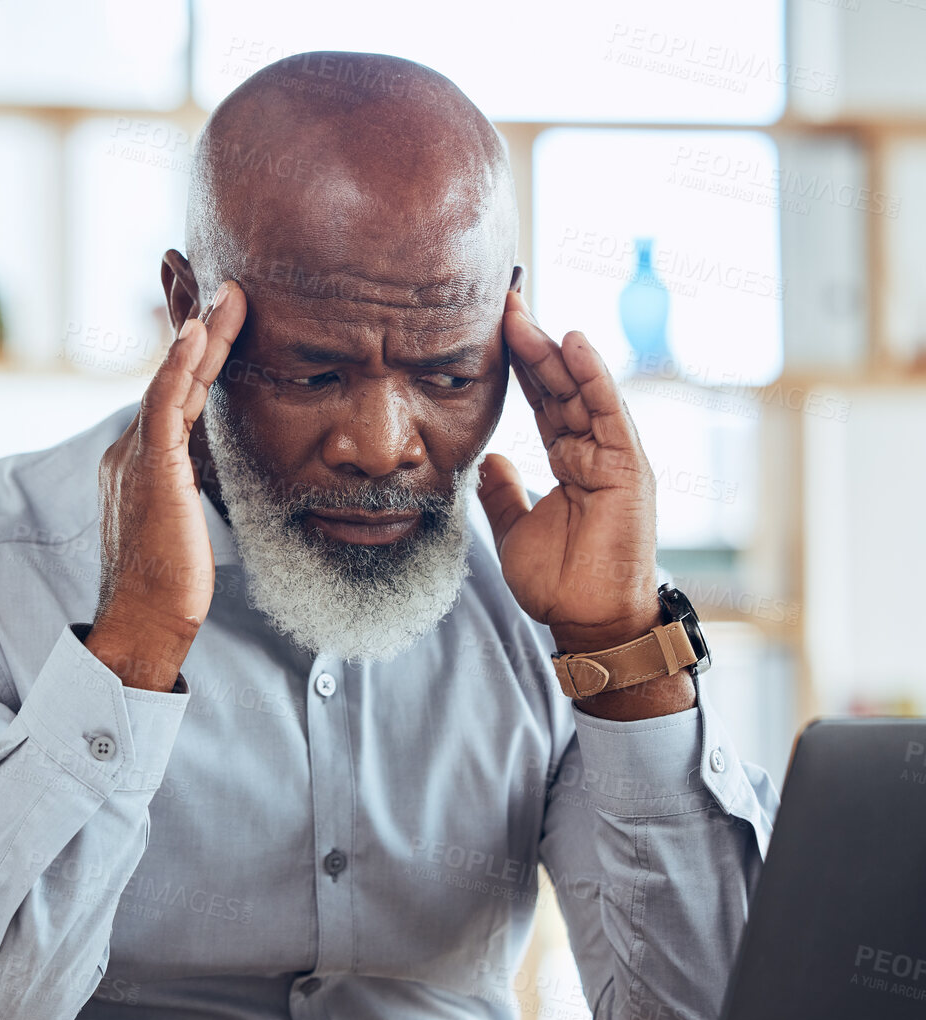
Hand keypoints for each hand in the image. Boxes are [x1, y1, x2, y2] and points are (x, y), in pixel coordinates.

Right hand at [85, 280, 245, 690]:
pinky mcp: (150, 469)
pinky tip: (197, 331)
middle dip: (185, 316)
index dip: (188, 344)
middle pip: (171, 371)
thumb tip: (226, 466)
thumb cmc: (171, 585)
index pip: (174, 388)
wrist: (144, 623)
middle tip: (193, 262)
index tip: (205, 304)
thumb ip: (203, 483)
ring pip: (173, 379)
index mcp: (146, 458)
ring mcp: (137, 455)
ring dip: (200, 329)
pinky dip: (179, 365)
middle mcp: (134, 447)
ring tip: (228, 287)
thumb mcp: (194, 520)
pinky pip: (164, 405)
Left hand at [477, 288, 692, 717]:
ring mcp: (614, 455)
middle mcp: (594, 450)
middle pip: (560, 385)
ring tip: (524, 313)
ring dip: (553, 350)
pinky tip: (573, 342)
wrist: (588, 622)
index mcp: (570, 460)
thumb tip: (486, 460)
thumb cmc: (559, 581)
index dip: (518, 365)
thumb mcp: (514, 528)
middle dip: (531, 343)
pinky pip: (609, 412)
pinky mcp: (629, 467)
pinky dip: (593, 376)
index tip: (490, 328)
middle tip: (502, 301)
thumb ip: (502, 491)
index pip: (542, 400)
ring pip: (581, 390)